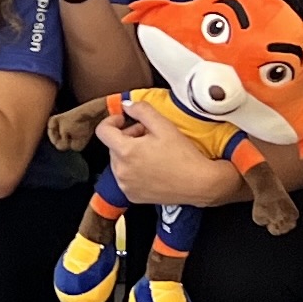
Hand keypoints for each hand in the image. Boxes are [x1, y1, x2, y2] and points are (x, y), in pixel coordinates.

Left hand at [96, 94, 241, 208]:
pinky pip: (126, 177)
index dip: (112, 120)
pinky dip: (134, 170)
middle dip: (128, 136)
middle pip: (114, 146)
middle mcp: (120, 171)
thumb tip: (126, 105)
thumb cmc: (184, 156)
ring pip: (119, 161)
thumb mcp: (164, 126)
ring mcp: (125, 185)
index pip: (102, 131)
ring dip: (131, 153)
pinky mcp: (133, 196)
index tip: (125, 119)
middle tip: (150, 135)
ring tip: (153, 152)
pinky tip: (154, 167)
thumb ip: (142, 110)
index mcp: (125, 151)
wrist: (200, 184)